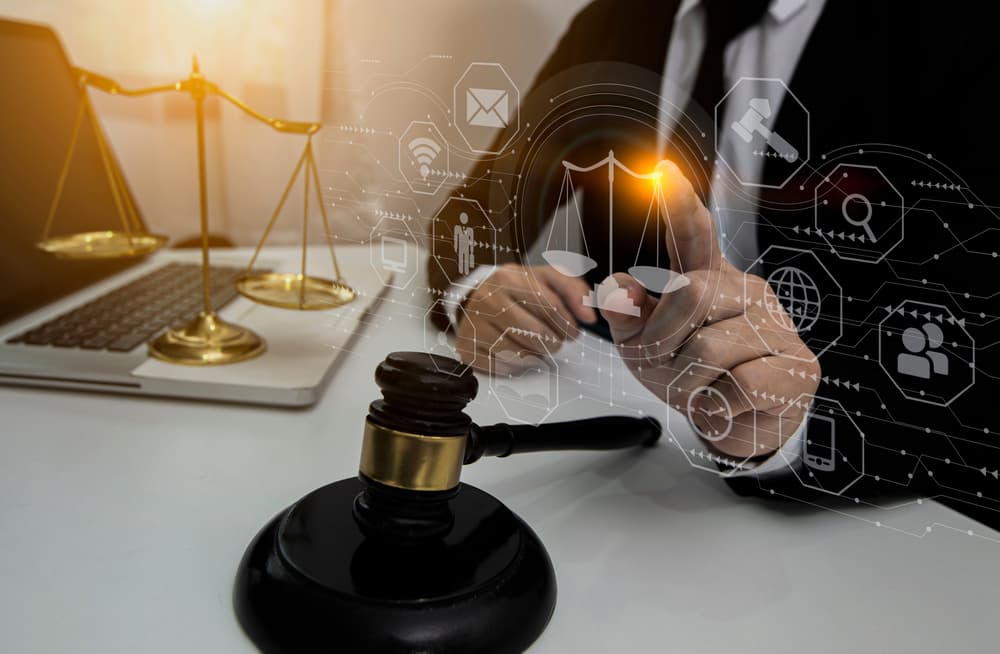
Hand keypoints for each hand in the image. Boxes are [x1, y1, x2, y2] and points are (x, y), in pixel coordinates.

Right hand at [455, 264, 596, 372]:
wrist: (477, 297)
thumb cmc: (518, 290)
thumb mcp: (546, 279)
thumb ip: (574, 290)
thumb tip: (590, 316)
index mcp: (509, 277)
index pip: (551, 306)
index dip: (568, 323)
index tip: (573, 331)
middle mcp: (487, 299)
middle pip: (537, 334)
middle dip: (555, 341)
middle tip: (557, 340)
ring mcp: (474, 324)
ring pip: (521, 353)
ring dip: (538, 354)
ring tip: (538, 344)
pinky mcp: (466, 347)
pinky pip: (503, 367)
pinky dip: (517, 364)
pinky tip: (517, 350)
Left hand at [600, 161, 819, 459]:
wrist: (737, 424)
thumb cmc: (692, 374)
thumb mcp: (645, 346)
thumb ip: (628, 317)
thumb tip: (617, 288)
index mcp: (709, 278)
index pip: (693, 234)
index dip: (679, 203)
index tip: (662, 172)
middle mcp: (747, 292)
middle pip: (690, 294)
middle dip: (661, 341)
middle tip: (668, 368)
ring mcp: (777, 328)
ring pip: (708, 348)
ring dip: (686, 383)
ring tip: (700, 390)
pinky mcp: (797, 368)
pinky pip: (737, 385)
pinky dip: (717, 406)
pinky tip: (726, 404)